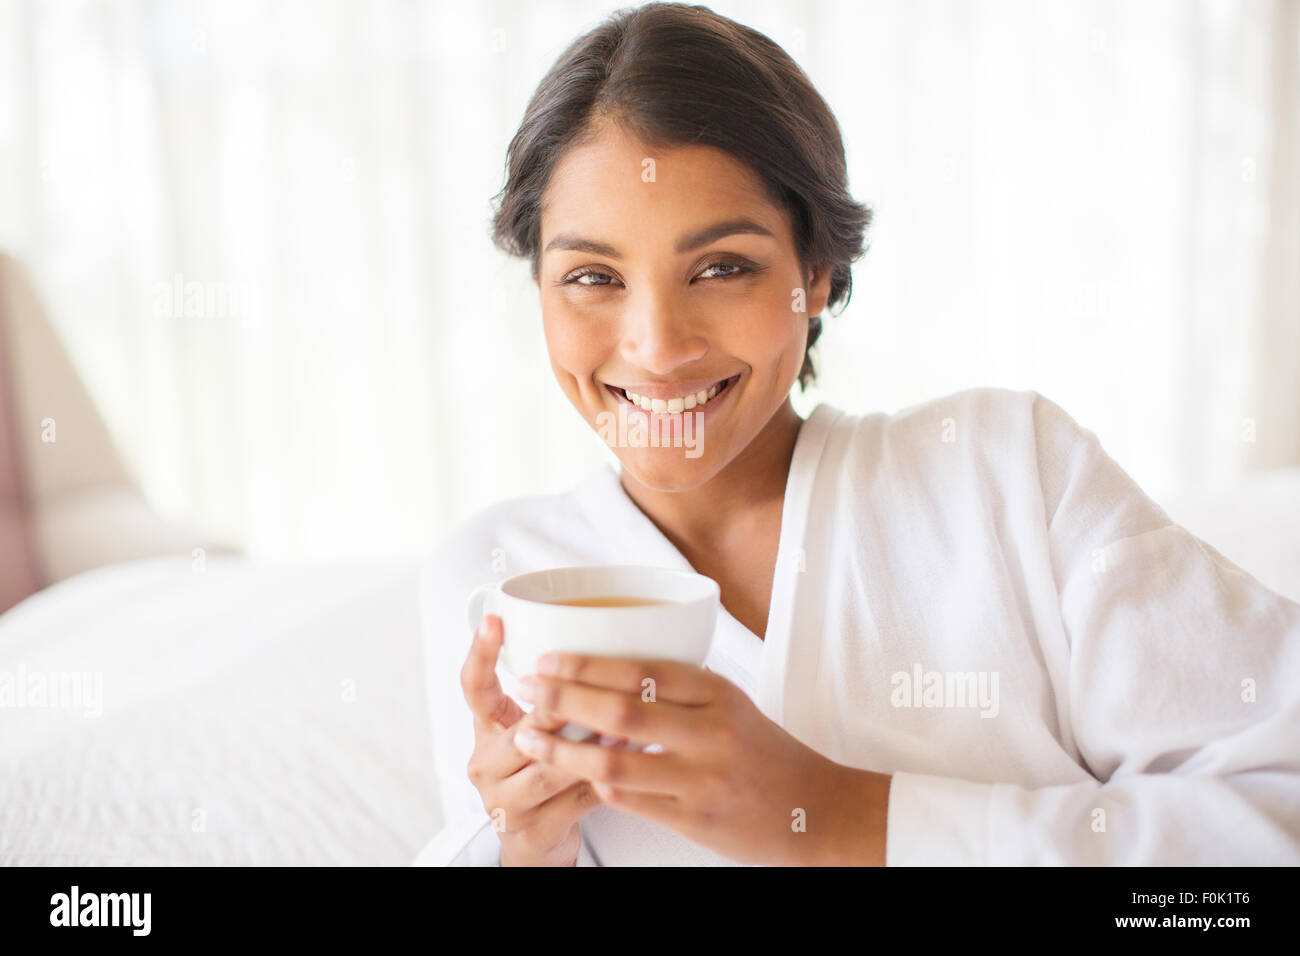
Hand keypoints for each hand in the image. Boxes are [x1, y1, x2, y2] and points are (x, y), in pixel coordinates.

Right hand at [459, 614, 604, 865]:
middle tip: (599, 688)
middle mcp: (486, 764)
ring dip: (591, 746)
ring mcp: (505, 802)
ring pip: (550, 768)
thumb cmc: (542, 771)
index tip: (495, 620)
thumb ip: (552, 696)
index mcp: (485, 730)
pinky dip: (606, 780)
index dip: (481, 653)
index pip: (474, 687)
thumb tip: (598, 640)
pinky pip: (574, 801)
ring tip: (626, 727)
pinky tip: (630, 765)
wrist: (535, 840)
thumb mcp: (535, 729)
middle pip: (523, 729)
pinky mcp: (532, 832)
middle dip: (563, 709)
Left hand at [511, 655, 890, 865]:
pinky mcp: (696, 820)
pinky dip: (596, 785)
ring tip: (529, 737)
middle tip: (528, 688)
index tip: (549, 657)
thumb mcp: (730, 704)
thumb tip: (608, 668)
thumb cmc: (765, 752)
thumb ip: (679, 689)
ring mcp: (703, 780)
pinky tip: (574, 772)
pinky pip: (631, 800)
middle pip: (623, 711)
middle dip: (565, 697)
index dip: (588, 663)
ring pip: (616, 762)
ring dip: (564, 749)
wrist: (813, 809)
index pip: (644, 670)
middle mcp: (712, 733)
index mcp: (719, 694)